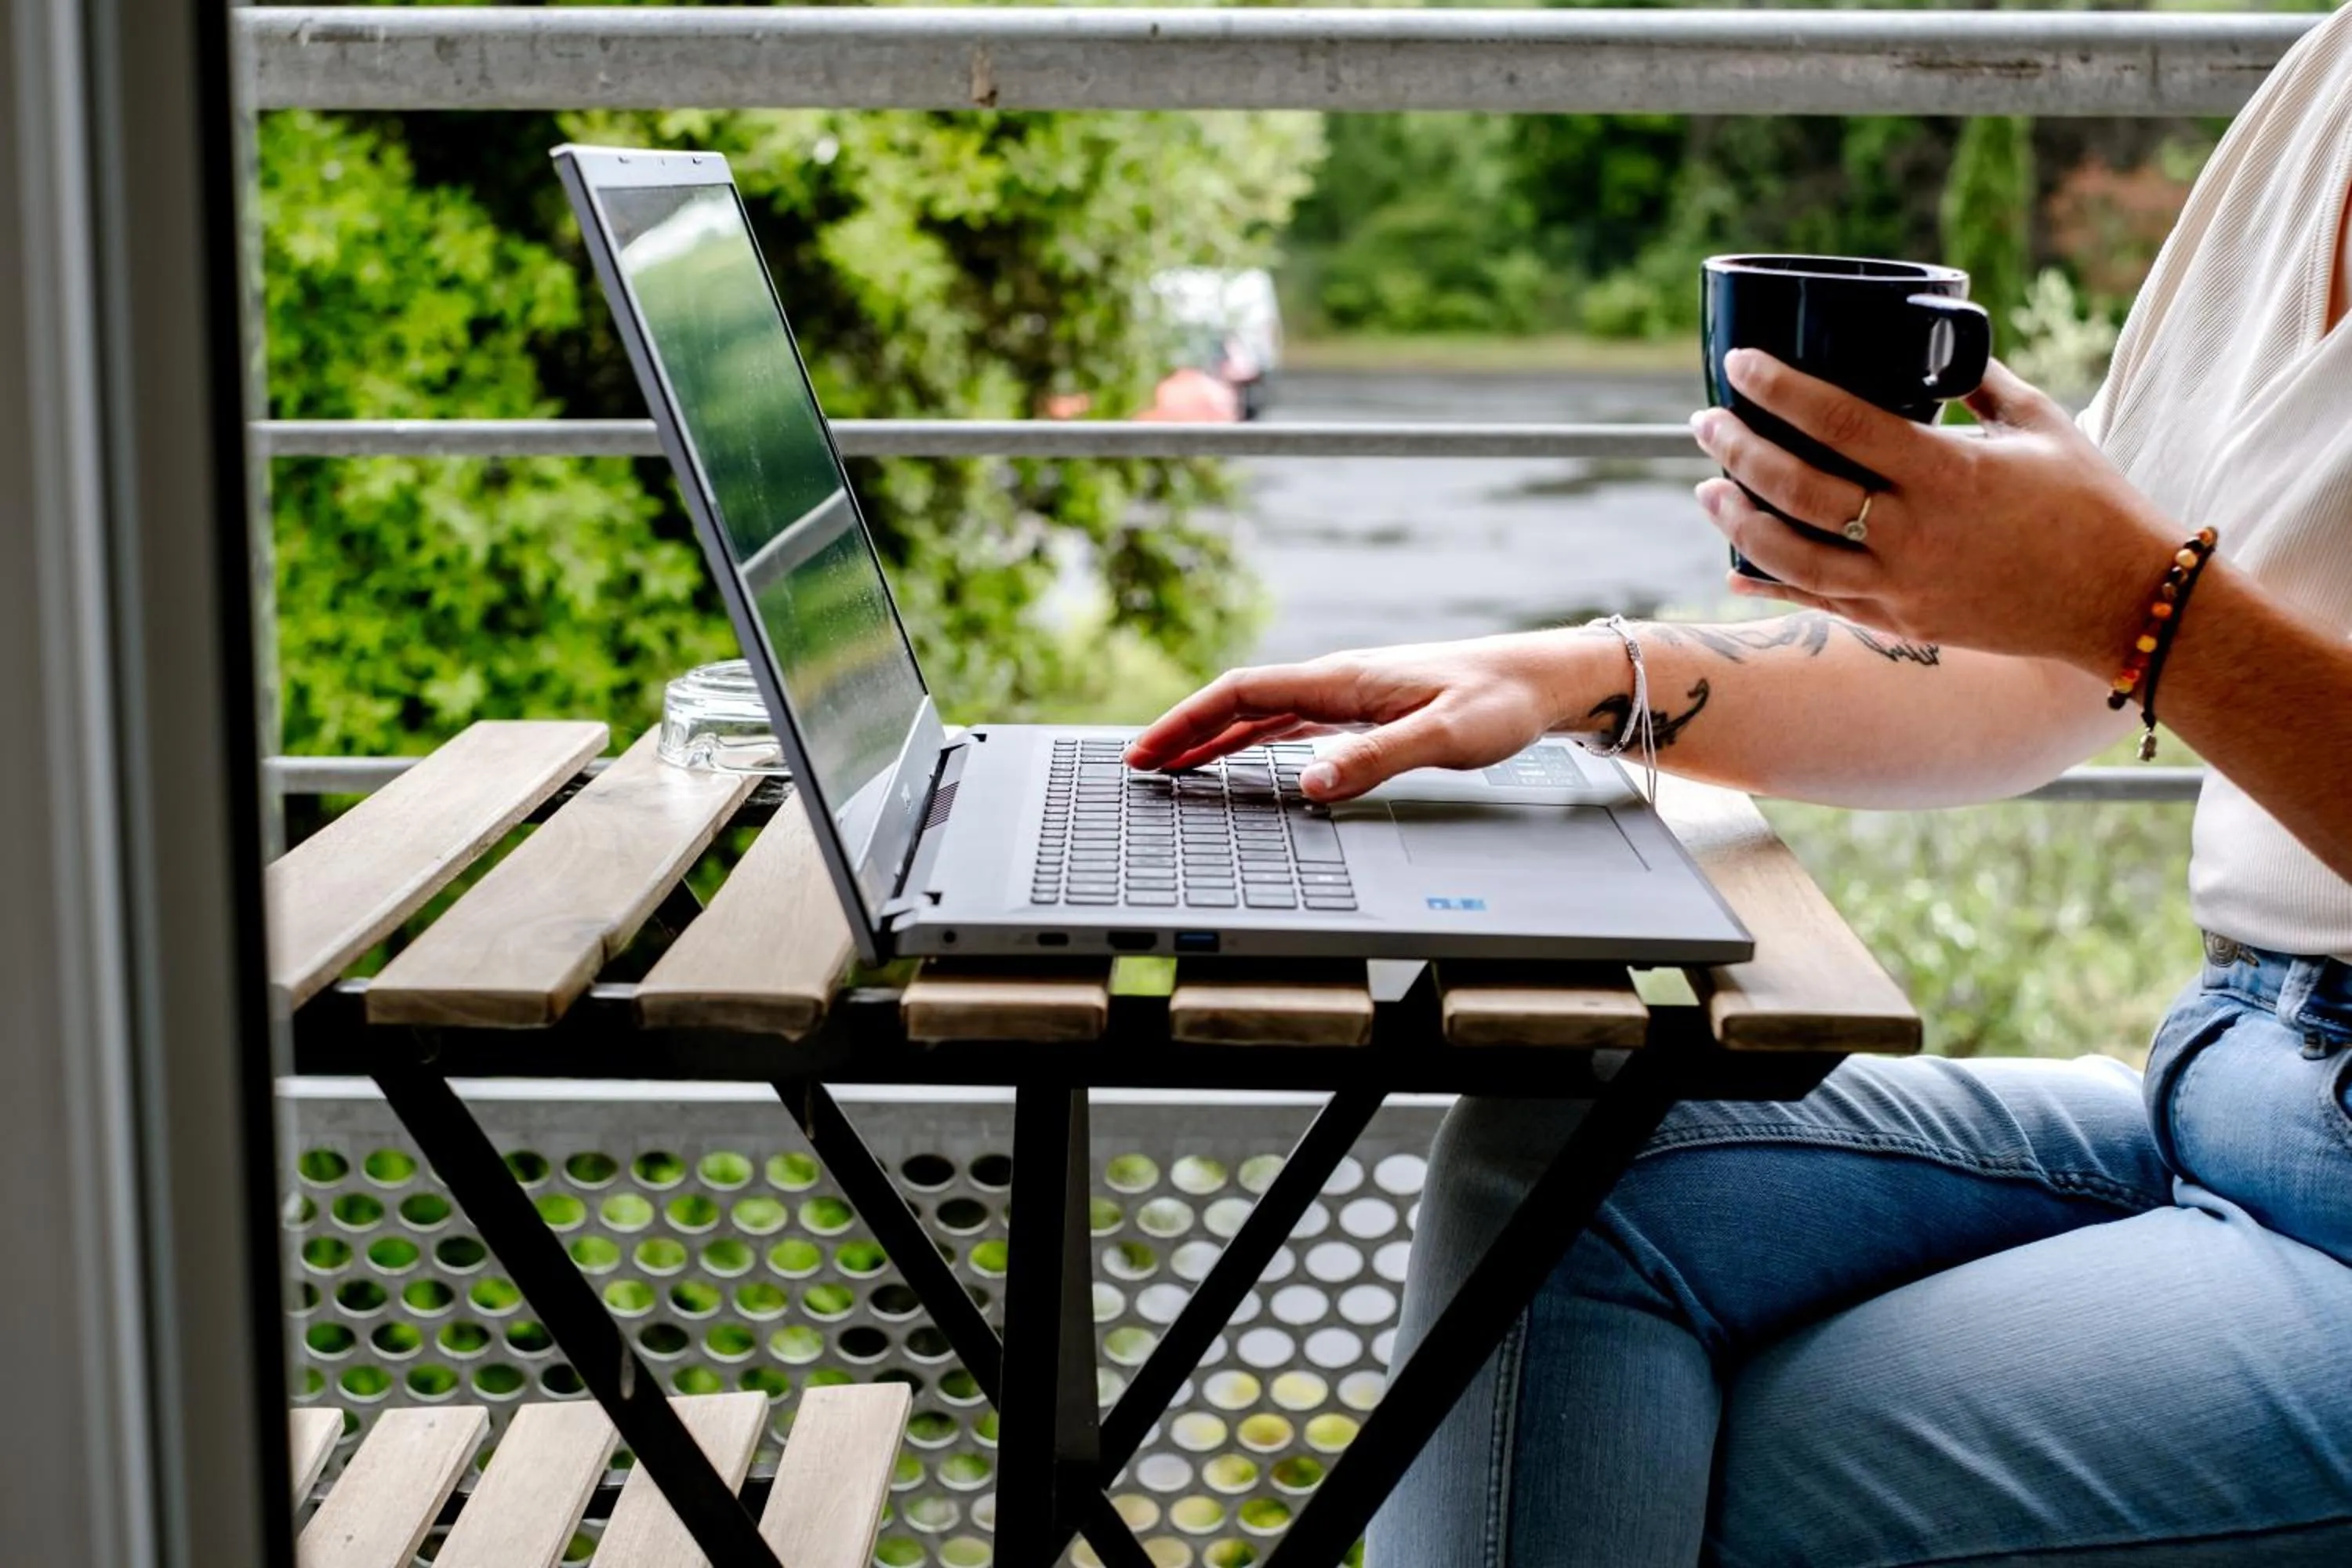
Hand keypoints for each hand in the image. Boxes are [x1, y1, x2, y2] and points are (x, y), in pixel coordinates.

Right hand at [1122, 632, 1609, 801]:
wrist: (1544, 679)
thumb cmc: (1503, 702)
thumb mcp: (1445, 737)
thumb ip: (1377, 759)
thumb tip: (1311, 783)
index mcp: (1343, 680)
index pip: (1242, 693)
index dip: (1189, 721)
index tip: (1148, 749)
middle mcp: (1338, 682)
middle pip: (1241, 702)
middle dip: (1186, 732)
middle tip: (1140, 764)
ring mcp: (1350, 695)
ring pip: (1263, 714)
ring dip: (1215, 739)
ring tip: (1174, 767)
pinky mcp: (1367, 711)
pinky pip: (1292, 725)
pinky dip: (1254, 743)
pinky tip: (1243, 761)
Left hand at [1690, 351, 2178, 671]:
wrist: (2123, 601)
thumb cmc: (2091, 503)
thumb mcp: (2043, 424)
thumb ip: (1982, 381)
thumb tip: (1941, 338)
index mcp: (1949, 473)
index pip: (1842, 422)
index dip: (1782, 390)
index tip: (1742, 364)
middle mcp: (1916, 533)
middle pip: (1801, 489)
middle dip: (1740, 451)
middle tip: (1705, 422)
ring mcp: (1904, 586)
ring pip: (1795, 556)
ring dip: (1740, 520)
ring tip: (1708, 488)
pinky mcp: (1903, 623)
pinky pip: (1820, 603)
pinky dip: (1771, 583)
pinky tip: (1733, 564)